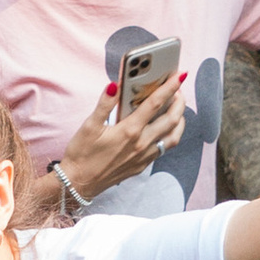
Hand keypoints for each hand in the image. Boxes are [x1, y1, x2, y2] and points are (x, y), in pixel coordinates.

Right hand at [59, 68, 183, 205]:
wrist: (79, 183)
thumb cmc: (82, 154)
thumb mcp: (89, 126)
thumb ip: (104, 104)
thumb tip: (114, 86)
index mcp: (129, 130)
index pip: (155, 104)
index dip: (170, 87)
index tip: (179, 75)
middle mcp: (141, 144)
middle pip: (172, 119)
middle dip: (180, 101)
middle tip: (179, 90)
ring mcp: (144, 156)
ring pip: (173, 136)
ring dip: (179, 120)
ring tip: (177, 109)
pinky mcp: (142, 165)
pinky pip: (164, 148)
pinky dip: (170, 135)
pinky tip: (164, 129)